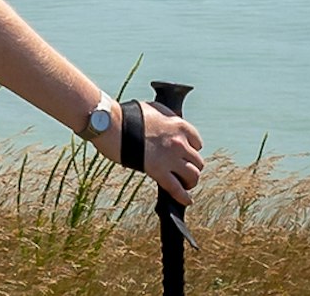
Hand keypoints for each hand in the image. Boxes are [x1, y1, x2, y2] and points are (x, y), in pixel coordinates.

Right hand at [84, 102, 204, 203]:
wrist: (110, 124)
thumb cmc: (126, 115)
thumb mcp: (154, 109)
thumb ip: (166, 118)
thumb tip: (169, 126)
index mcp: (178, 125)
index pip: (197, 143)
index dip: (192, 150)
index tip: (185, 154)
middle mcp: (179, 142)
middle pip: (198, 161)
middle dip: (192, 167)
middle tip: (183, 170)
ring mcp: (170, 158)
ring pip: (193, 175)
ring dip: (190, 181)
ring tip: (184, 184)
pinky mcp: (158, 171)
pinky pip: (177, 189)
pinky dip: (184, 197)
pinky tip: (187, 200)